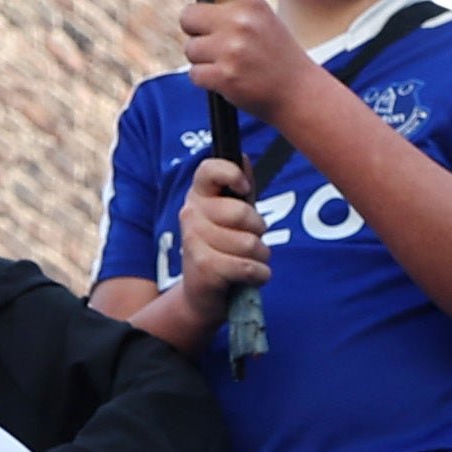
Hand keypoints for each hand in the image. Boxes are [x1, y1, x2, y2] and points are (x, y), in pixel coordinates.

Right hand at [164, 154, 268, 312]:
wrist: (202, 295)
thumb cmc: (223, 250)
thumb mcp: (233, 217)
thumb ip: (240, 189)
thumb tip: (243, 157)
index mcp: (198, 195)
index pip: (209, 169)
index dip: (231, 174)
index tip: (245, 189)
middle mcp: (190, 214)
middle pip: (242, 212)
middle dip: (259, 231)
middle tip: (251, 241)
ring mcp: (193, 240)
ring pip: (249, 243)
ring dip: (260, 257)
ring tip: (249, 261)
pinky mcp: (204, 267)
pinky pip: (248, 266)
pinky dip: (260, 274)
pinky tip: (251, 276)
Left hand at [176, 0, 319, 114]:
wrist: (299, 93)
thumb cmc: (275, 54)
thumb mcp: (262, 18)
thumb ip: (232, 5)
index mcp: (251, 2)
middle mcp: (240, 22)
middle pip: (188, 16)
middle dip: (194, 29)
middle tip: (214, 41)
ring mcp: (232, 50)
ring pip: (190, 48)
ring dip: (202, 58)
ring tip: (228, 63)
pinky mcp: (225, 77)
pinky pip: (194, 73)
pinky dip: (205, 79)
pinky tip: (227, 79)